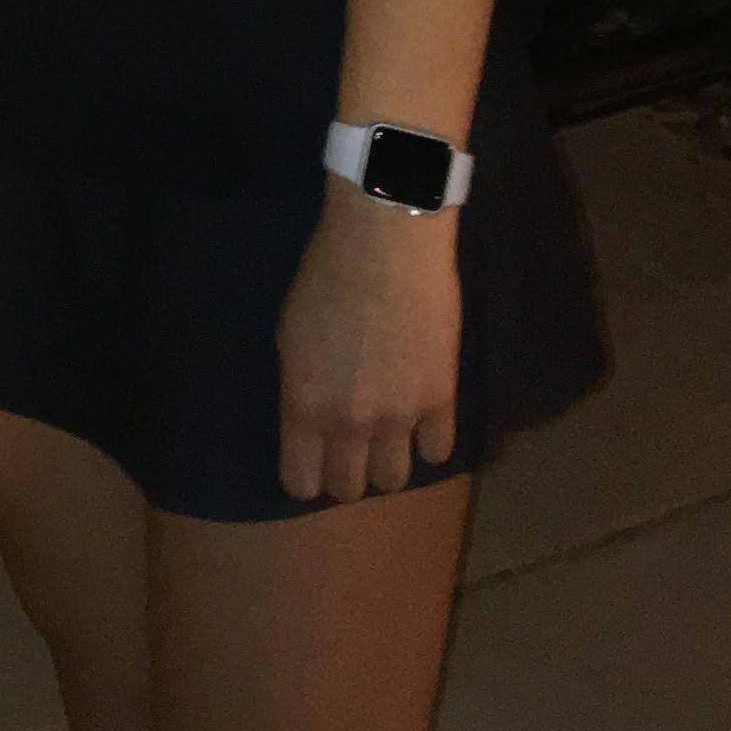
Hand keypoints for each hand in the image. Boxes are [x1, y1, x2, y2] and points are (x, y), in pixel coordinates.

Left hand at [274, 182, 461, 504]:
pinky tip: (422, 417)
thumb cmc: (325, 273)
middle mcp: (349, 422)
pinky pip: (438, 451)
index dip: (305, 477)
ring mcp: (398, 416)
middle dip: (346, 474)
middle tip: (350, 447)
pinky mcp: (441, 400)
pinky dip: (429, 441)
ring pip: (395, 480)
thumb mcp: (289, 332)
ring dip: (388, 462)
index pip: (301, 482)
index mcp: (303, 405)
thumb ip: (299, 385)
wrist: (384, 242)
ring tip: (387, 434)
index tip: (312, 462)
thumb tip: (309, 416)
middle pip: (350, 488)